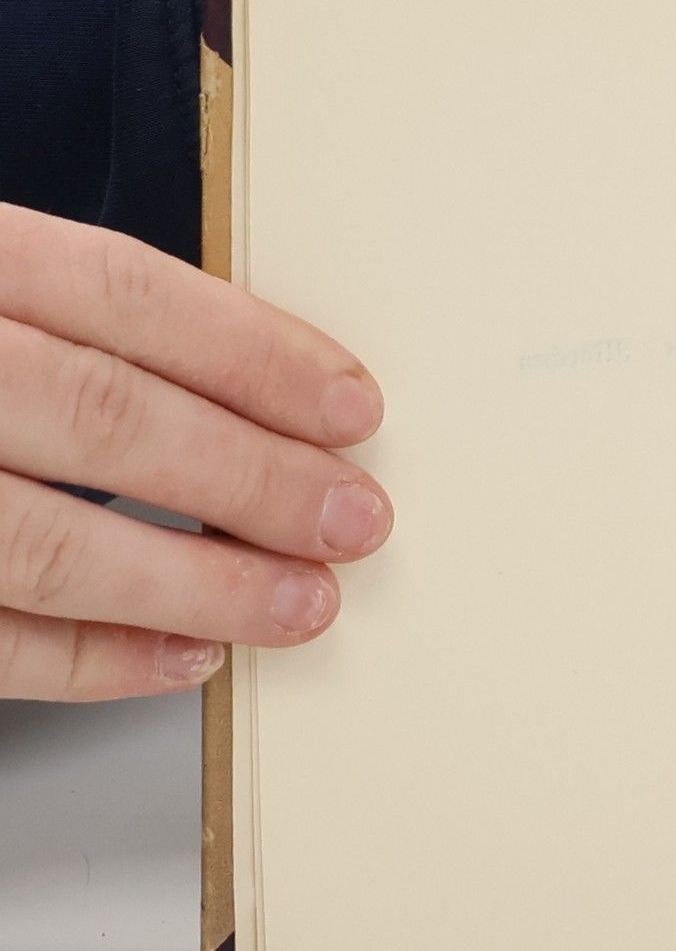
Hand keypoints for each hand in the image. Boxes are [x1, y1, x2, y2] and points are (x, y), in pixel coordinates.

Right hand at [0, 205, 392, 701]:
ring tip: (300, 601)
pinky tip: (183, 655)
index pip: (117, 291)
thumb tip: (246, 383)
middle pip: (104, 415)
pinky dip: (94, 659)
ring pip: (47, 540)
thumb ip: (54, 314)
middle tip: (353, 518)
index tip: (351, 406)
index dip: (253, 352)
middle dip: (253, 476)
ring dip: (197, 581)